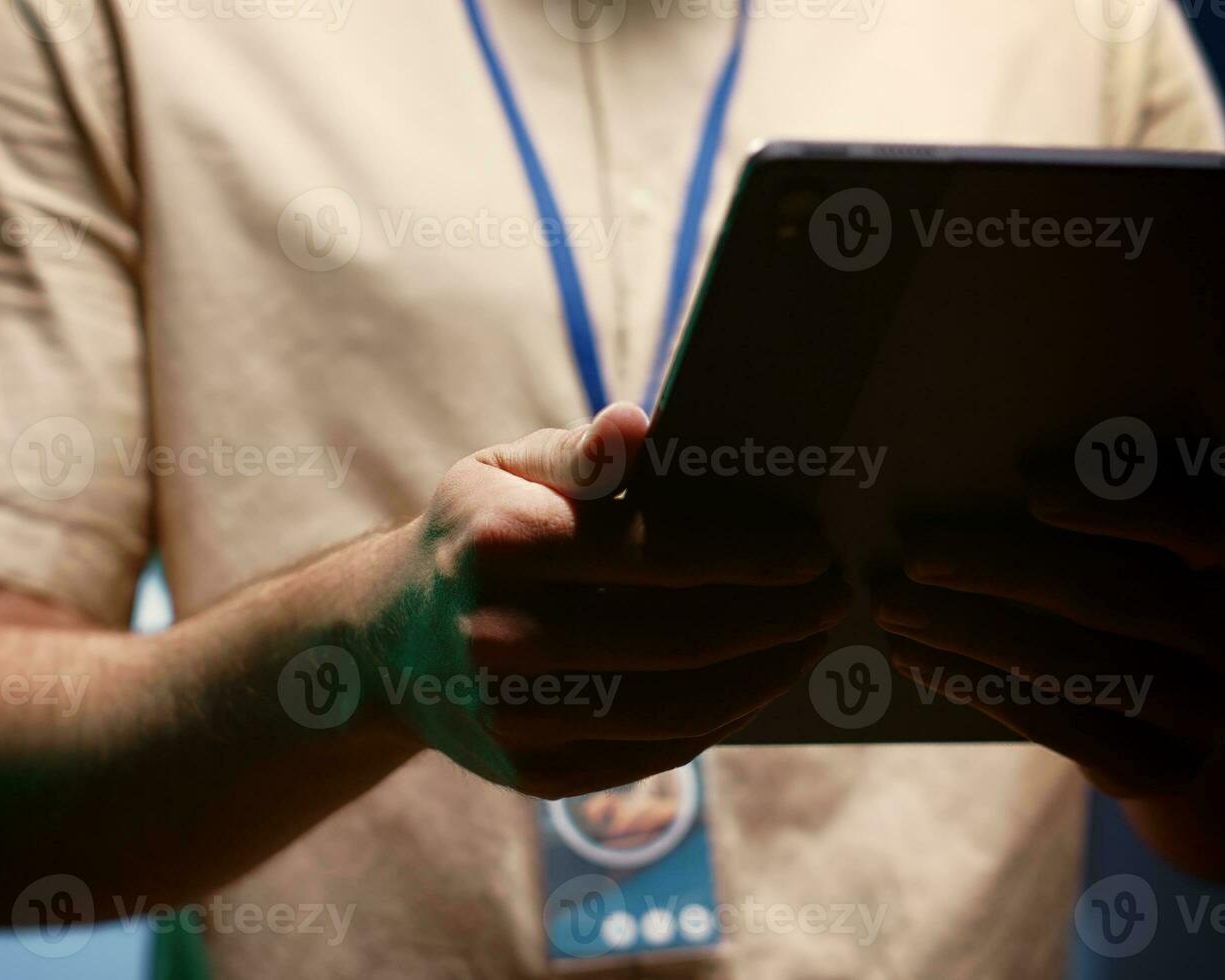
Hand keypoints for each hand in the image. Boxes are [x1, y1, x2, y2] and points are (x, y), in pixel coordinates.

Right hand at [381, 404, 851, 798]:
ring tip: (812, 638)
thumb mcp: (503, 468)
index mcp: (498, 544)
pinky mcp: (535, 774)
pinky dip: (724, 716)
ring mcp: (515, 718)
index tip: (813, 545)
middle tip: (835, 592)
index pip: (657, 551)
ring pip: (680, 706)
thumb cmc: (473, 534)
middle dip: (778, 616)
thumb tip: (641, 427)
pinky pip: (657, 750)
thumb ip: (580, 454)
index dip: (752, 553)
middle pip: (682, 637)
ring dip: (767, 672)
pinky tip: (759, 681)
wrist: (389, 642)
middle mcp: (499, 637)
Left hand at [871, 430, 1224, 798]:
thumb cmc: (1160, 570)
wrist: (1204, 694)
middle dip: (1003, 568)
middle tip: (914, 548)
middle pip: (1116, 596)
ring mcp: (1212, 712)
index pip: (1196, 518)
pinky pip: (1055, 724)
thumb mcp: (1169, 515)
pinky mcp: (1161, 769)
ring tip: (889, 602)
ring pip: (1077, 667)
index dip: (1114, 500)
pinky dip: (974, 683)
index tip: (1027, 483)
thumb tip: (1137, 388)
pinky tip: (912, 653)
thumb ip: (1154, 462)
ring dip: (968, 630)